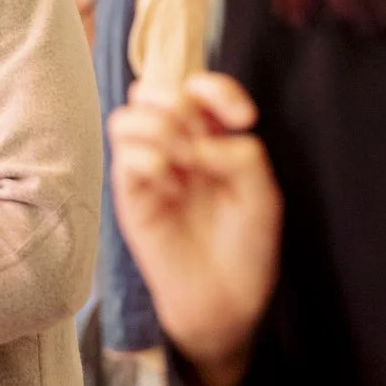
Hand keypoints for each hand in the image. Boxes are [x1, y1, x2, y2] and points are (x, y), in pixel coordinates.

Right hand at [107, 71, 283, 385]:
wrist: (227, 299)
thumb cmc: (246, 245)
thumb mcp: (261, 193)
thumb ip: (238, 153)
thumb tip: (197, 143)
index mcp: (208, 138)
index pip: (197, 85)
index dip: (216, 89)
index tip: (244, 119)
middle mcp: (172, 147)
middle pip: (151, 89)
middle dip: (179, 105)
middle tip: (201, 142)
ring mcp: (147, 170)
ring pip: (126, 116)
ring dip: (159, 131)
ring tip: (185, 164)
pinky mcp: (129, 197)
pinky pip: (124, 157)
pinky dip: (151, 163)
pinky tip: (174, 190)